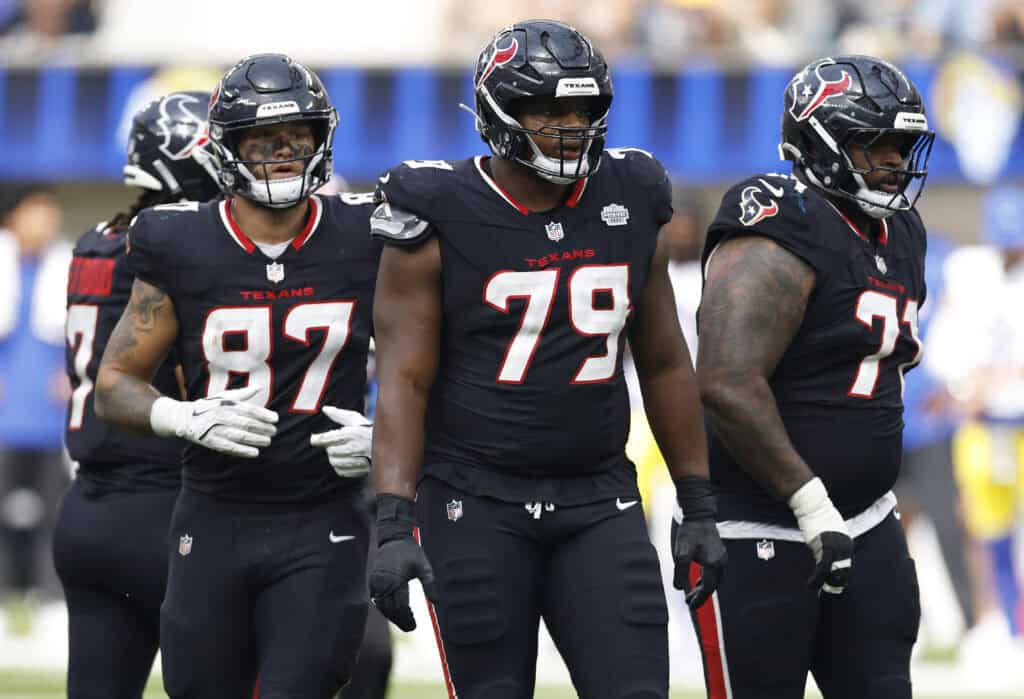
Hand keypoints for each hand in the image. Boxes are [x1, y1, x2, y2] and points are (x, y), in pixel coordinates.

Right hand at [149, 385, 277, 457]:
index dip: (264, 414)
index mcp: (226, 404)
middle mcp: (222, 415)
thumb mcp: (223, 396)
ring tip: (268, 441)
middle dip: (263, 428)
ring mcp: (216, 429)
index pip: (249, 409)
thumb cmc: (209, 406)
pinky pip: (229, 448)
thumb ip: (242, 394)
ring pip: (240, 436)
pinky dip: (243, 451)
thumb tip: (259, 387)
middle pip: (247, 423)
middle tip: (274, 431)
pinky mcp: (211, 442)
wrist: (184, 418)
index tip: (275, 419)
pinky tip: (255, 453)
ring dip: (256, 439)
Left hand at [309, 406, 371, 477]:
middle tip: (336, 443)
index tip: (314, 439)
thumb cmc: (370, 430)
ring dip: (334, 457)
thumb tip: (325, 409)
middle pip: (330, 451)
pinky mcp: (360, 471)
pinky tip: (346, 459)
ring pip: (334, 462)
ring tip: (341, 451)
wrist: (389, 445)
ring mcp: (359, 460)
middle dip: (330, 447)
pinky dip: (340, 466)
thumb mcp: (356, 419)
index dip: (319, 439)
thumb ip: (339, 415)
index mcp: (353, 433)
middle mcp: (356, 447)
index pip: (329, 438)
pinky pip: (341, 471)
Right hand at [370, 536, 437, 630]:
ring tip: (404, 620)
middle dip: (400, 620)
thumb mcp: (424, 566)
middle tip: (411, 626)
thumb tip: (436, 602)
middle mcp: (384, 582)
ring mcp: (376, 582)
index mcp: (397, 579)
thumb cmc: (411, 553)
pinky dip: (385, 608)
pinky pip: (377, 600)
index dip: (407, 619)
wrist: (394, 538)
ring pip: (382, 607)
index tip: (415, 626)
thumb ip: (430, 584)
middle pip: (390, 609)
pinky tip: (395, 611)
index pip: (401, 606)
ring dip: (392, 616)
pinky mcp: (372, 581)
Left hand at [672, 476, 726, 608]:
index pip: (707, 589)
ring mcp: (721, 557)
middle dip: (700, 595)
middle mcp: (721, 562)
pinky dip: (706, 579)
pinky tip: (697, 581)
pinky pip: (714, 572)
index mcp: (713, 564)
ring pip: (714, 579)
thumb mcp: (681, 553)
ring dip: (703, 588)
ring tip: (691, 594)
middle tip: (689, 603)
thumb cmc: (690, 532)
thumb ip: (680, 572)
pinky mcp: (719, 553)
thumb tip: (679, 588)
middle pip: (712, 586)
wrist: (699, 514)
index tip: (690, 607)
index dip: (699, 599)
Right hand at [789, 477, 852, 593]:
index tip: (832, 587)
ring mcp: (838, 548)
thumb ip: (831, 545)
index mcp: (848, 544)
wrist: (813, 506)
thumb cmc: (818, 518)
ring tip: (817, 590)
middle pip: (843, 572)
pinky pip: (823, 569)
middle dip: (835, 584)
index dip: (840, 579)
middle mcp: (846, 547)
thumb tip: (828, 557)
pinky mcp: (827, 548)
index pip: (847, 566)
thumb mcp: (828, 533)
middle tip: (826, 592)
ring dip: (825, 584)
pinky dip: (816, 579)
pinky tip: (810, 584)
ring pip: (834, 573)